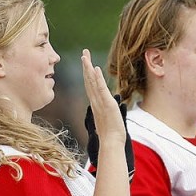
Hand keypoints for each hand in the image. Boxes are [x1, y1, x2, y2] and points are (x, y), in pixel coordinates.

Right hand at [81, 49, 132, 177]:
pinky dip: (97, 79)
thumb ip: (106, 113)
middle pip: (88, 80)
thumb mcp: (108, 120)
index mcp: (96, 104)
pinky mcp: (107, 104)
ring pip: (92, 82)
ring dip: (88, 68)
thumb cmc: (111, 135)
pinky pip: (101, 89)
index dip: (87, 73)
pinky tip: (95, 68)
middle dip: (86, 65)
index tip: (86, 62)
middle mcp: (95, 102)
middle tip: (84, 52)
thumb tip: (108, 111)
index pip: (90, 86)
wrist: (111, 144)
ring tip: (85, 55)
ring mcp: (100, 102)